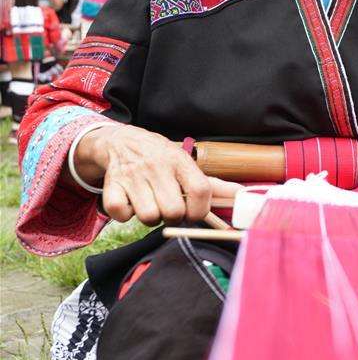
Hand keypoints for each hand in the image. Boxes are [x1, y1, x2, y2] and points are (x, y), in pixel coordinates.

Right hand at [73, 124, 241, 225]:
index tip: (194, 212)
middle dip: (174, 217)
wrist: (122, 141)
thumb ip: (214, 184)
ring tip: (150, 203)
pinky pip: (121, 214)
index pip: (200, 191)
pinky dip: (125, 215)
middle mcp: (158, 166)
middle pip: (174, 211)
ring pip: (149, 217)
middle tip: (169, 207)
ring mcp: (133, 175)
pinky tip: (130, 203)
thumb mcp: (187, 165)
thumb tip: (242, 196)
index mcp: (180, 162)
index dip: (200, 210)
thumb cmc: (161, 159)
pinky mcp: (112, 185)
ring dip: (151, 217)